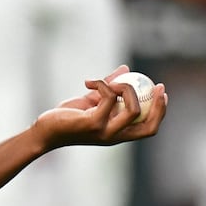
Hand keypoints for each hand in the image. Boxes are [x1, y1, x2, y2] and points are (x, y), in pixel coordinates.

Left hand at [34, 65, 166, 149]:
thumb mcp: (92, 100)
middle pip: (149, 126)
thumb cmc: (67, 117)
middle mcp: (115, 136)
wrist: (44, 130)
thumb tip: (126, 70)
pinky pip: (108, 97)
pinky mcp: (93, 124)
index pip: (148, 128)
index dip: (160, 112)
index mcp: (118, 133)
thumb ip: (110, 88)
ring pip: (132, 109)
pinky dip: (102, 84)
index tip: (161, 92)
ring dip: (126, 88)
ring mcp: (105, 132)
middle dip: (158, 106)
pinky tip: (89, 83)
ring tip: (109, 82)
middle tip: (157, 86)